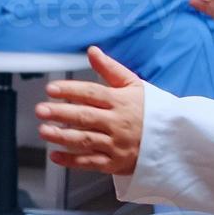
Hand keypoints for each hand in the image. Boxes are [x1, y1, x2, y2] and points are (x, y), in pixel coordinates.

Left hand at [35, 46, 144, 175]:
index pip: (92, 93)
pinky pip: (91, 163)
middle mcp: (118, 123)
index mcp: (121, 102)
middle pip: (85, 117)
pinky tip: (55, 155)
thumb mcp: (134, 85)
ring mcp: (116, 144)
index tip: (52, 89)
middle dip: (61, 113)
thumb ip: (110, 69)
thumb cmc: (150, 110)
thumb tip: (92, 51)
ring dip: (62, 136)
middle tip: (41, 110)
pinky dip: (72, 160)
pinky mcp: (115, 163)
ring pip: (86, 140)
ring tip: (44, 130)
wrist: (172, 139)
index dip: (70, 90)